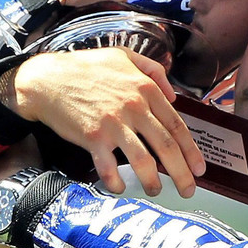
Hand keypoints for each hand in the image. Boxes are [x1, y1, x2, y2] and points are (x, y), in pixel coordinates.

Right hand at [5, 48, 205, 197]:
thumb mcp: (124, 56)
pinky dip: (116, 182)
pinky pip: (109, 168)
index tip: (199, 168)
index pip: (177, 125)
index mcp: (145, 89)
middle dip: (182, 173)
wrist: (47, 79)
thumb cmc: (85, 68)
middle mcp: (134, 107)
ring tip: (156, 191)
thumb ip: (154, 71)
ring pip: (143, 161)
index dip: (191, 150)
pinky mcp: (93, 138)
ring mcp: (113, 124)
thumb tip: (174, 95)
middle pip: (167, 147)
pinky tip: (119, 188)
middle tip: (189, 190)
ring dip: (153, 182)